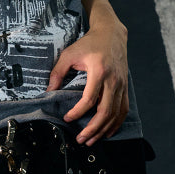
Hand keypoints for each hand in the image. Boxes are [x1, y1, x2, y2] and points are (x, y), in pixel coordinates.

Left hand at [47, 20, 128, 144]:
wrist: (112, 34)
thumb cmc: (89, 43)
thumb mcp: (70, 53)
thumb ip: (57, 72)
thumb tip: (49, 91)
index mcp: (99, 71)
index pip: (89, 99)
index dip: (78, 112)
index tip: (67, 118)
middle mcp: (113, 80)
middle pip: (105, 111)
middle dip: (92, 129)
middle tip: (80, 139)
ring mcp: (122, 85)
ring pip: (116, 114)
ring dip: (103, 130)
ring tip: (91, 140)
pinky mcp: (125, 87)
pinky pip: (123, 109)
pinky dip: (116, 123)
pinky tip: (107, 132)